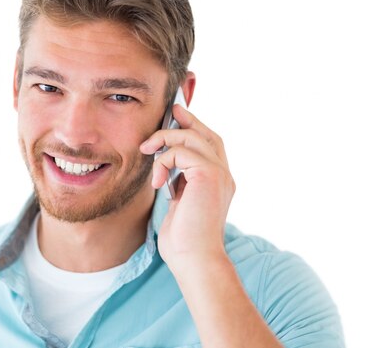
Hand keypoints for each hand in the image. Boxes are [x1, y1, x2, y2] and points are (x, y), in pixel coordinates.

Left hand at [140, 104, 235, 271]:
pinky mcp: (209, 175)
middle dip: (187, 120)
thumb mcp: (180, 204)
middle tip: (169, 111)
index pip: (211, 144)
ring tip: (147, 150)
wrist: (194, 260)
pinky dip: (163, 161)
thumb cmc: (184, 240)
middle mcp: (224, 175)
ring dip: (165, 138)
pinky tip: (157, 182)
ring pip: (192, 137)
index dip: (195, 127)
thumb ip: (179, 183)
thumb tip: (165, 166)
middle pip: (207, 134)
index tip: (176, 117)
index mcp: (219, 181)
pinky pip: (182, 151)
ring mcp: (220, 174)